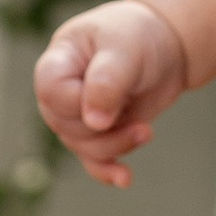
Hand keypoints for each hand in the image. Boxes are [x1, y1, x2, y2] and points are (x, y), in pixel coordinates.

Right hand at [33, 0, 188, 188]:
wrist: (164, 46)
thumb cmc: (138, 37)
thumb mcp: (125, 49)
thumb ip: (107, 81)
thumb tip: (94, 122)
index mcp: (58, 62)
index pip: (51, 93)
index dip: (77, 104)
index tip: (111, 100)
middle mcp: (61, 92)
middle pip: (66, 126)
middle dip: (104, 131)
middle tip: (141, 123)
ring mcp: (77, 115)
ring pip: (82, 146)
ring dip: (116, 146)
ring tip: (147, 132)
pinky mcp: (99, 132)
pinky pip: (93, 160)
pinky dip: (108, 171)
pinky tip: (125, 178)